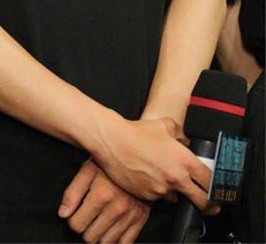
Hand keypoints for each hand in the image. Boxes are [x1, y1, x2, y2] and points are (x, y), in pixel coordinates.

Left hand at [58, 158, 150, 242]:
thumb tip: (63, 214)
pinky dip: (115, 240)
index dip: (73, 220)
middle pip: (90, 237)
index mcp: (101, 195)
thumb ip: (72, 192)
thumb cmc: (109, 164)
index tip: (76, 213)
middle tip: (87, 216)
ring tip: (98, 221)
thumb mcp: (87, 170)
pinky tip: (111, 229)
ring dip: (99, 236)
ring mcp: (130, 216)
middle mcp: (116, 208)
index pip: (76, 225)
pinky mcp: (140, 220)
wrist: (139, 158)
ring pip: (105, 243)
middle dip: (85, 228)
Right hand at [90, 112, 221, 214]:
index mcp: (184, 161)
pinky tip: (148, 177)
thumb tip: (185, 140)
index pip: (209, 180)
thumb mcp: (164, 125)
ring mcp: (161, 189)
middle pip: (201, 200)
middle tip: (212, 206)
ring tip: (164, 178)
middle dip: (209, 205)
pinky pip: (157, 197)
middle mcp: (175, 178)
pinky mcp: (147, 196)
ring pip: (175, 197)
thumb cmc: (137, 132)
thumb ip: (179, 133)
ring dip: (174, 191)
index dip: (216, 187)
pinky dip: (156, 190)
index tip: (218, 190)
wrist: (114, 142)